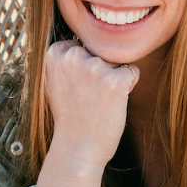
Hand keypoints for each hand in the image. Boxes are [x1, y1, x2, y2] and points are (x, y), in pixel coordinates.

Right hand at [33, 41, 139, 186]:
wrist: (78, 147)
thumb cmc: (70, 115)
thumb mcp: (55, 81)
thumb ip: (66, 59)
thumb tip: (82, 39)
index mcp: (55, 53)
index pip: (82, 45)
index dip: (83, 67)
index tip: (75, 88)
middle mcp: (73, 57)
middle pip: (100, 52)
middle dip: (99, 71)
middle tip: (87, 97)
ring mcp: (94, 68)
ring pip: (115, 62)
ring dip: (112, 79)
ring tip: (98, 102)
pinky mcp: (115, 81)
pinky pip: (131, 72)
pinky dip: (127, 87)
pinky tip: (112, 103)